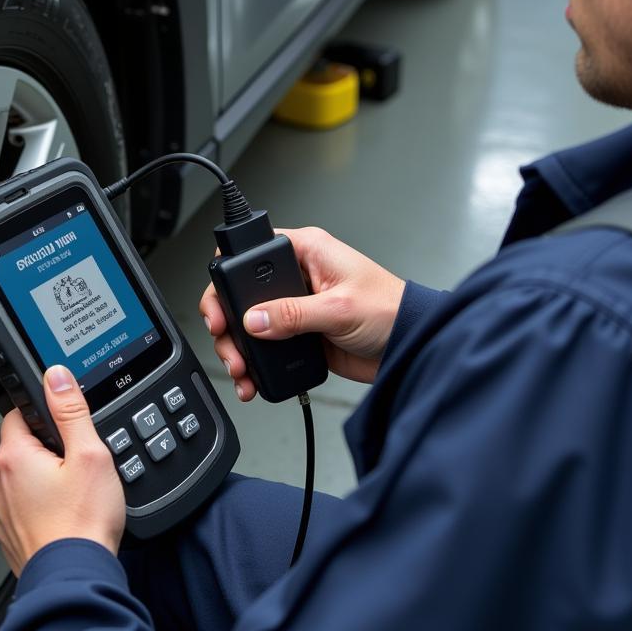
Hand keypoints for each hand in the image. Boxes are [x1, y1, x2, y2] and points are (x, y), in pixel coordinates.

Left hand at [0, 366, 124, 575]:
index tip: (66, 426)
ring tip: (75, 494)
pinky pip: (23, 507)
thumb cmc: (82, 523)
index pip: (20, 413)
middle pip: (22, 447)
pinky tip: (66, 515)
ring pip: (22, 479)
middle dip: (48, 449)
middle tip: (79, 464)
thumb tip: (56, 377)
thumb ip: (71, 411)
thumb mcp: (90, 454)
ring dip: (43, 480)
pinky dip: (41, 507)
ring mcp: (1, 511)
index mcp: (13, 456)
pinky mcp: (9, 535)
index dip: (47, 414)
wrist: (75, 578)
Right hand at [198, 227, 405, 399]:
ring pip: (250, 325)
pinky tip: (252, 378)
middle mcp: (297, 277)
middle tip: (226, 340)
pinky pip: (266, 349)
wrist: (410, 347)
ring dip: (239, 348)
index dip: (229, 276)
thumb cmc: (391, 309)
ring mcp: (296, 308)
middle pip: (243, 294)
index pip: (252, 252)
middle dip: (228, 321)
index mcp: (307, 252)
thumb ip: (293, 313)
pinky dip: (255, 365)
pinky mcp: (299, 335)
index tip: (221, 305)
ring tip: (240, 368)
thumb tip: (254, 320)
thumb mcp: (339, 308)